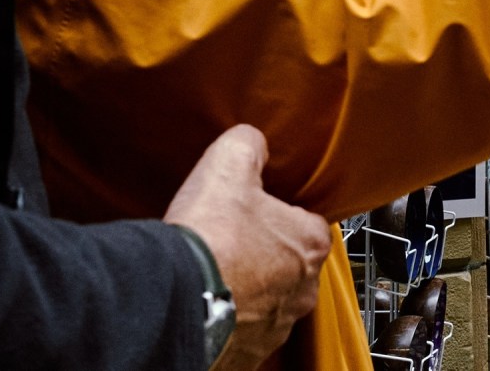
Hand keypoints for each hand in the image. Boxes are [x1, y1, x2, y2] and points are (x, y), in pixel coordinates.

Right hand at [164, 125, 330, 370]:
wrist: (178, 297)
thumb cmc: (210, 235)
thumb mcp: (229, 162)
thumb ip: (249, 144)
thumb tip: (253, 140)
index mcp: (310, 244)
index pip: (311, 223)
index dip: (282, 212)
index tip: (259, 209)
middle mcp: (303, 290)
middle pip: (292, 263)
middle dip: (266, 251)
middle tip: (232, 237)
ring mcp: (277, 326)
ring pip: (270, 299)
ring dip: (249, 286)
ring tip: (216, 268)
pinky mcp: (249, 353)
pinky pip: (245, 330)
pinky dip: (230, 316)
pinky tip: (207, 298)